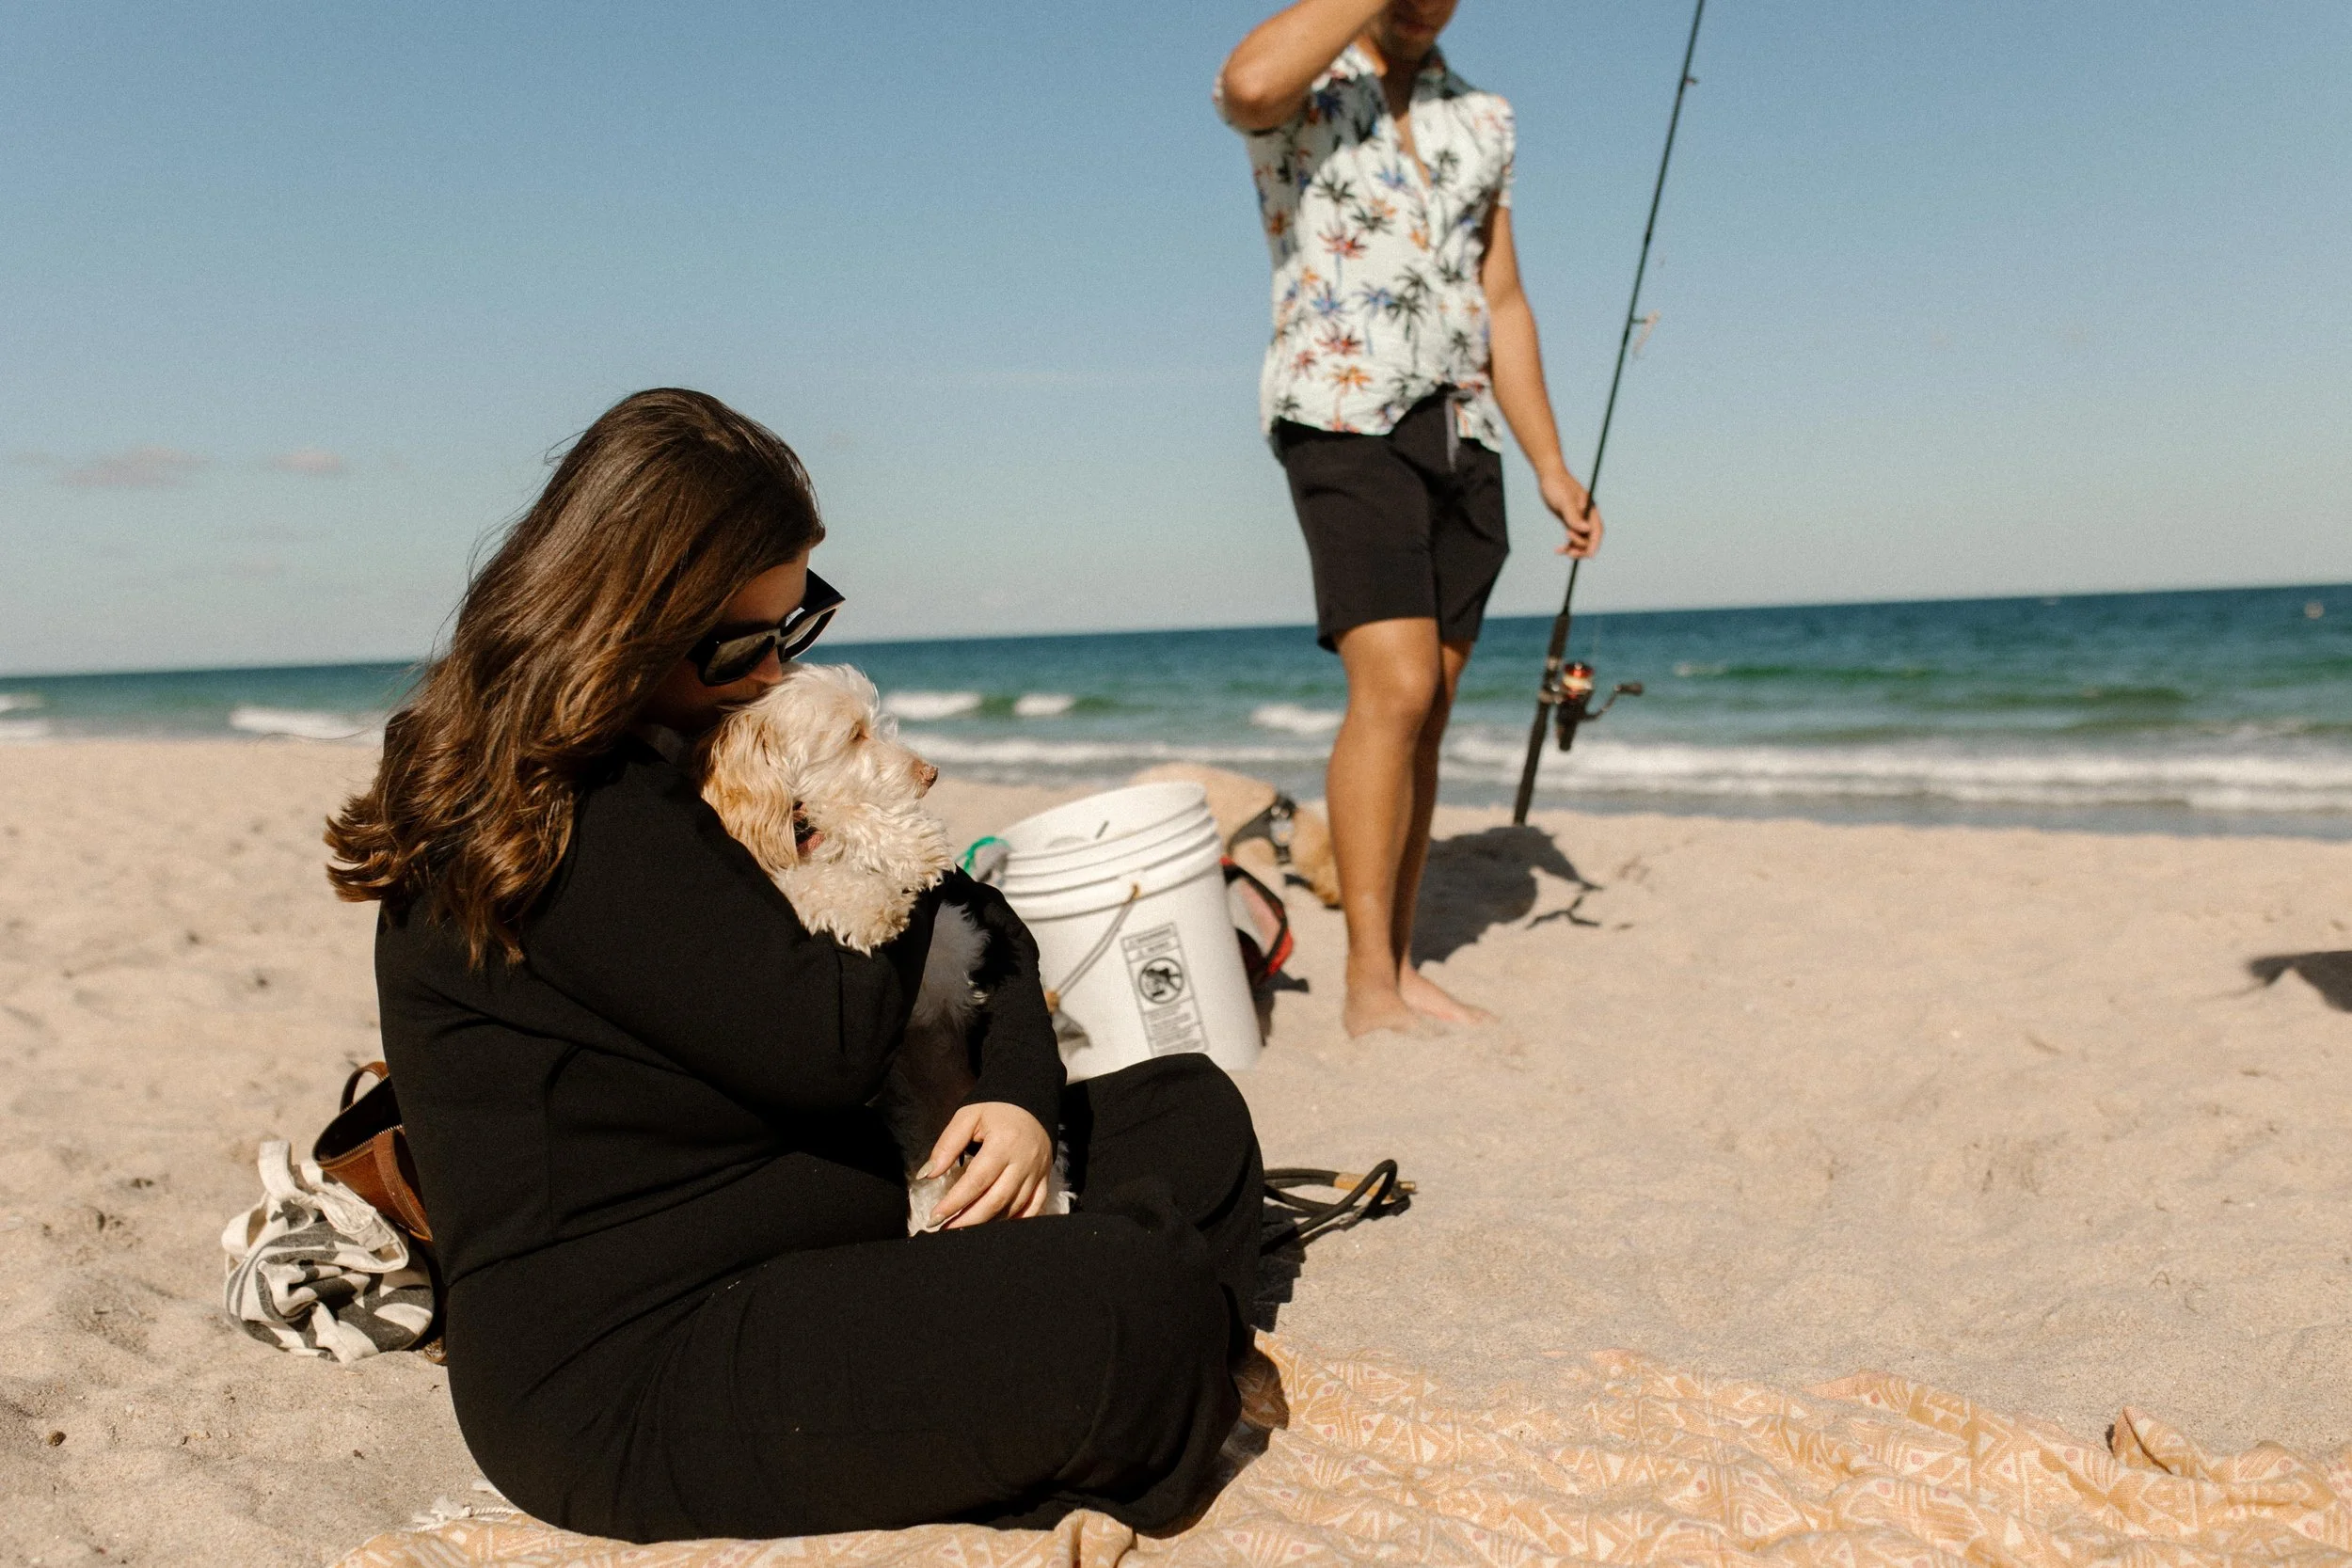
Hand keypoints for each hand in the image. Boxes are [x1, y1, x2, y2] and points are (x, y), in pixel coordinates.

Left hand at [924, 1101, 1054, 1227]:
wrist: (1033, 1098)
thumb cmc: (996, 1108)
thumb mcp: (967, 1116)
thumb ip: (947, 1145)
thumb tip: (928, 1174)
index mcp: (1003, 1144)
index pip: (976, 1181)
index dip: (954, 1202)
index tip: (935, 1217)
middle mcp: (1023, 1162)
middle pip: (995, 1200)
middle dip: (968, 1220)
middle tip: (945, 1231)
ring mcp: (1037, 1172)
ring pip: (1013, 1207)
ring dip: (987, 1223)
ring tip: (963, 1230)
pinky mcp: (1044, 1178)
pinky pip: (1034, 1208)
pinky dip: (1016, 1221)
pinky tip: (997, 1228)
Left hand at [1538, 466, 1602, 556]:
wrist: (1549, 476)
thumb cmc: (1558, 485)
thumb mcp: (1565, 501)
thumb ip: (1574, 516)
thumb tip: (1586, 530)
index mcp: (1590, 510)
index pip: (1597, 530)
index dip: (1595, 543)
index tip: (1590, 555)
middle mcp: (1586, 516)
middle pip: (1590, 538)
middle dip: (1582, 547)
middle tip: (1569, 552)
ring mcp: (1578, 518)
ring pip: (1580, 539)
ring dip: (1574, 548)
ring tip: (1562, 551)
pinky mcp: (1569, 520)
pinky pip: (1572, 536)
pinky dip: (1567, 544)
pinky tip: (1557, 550)